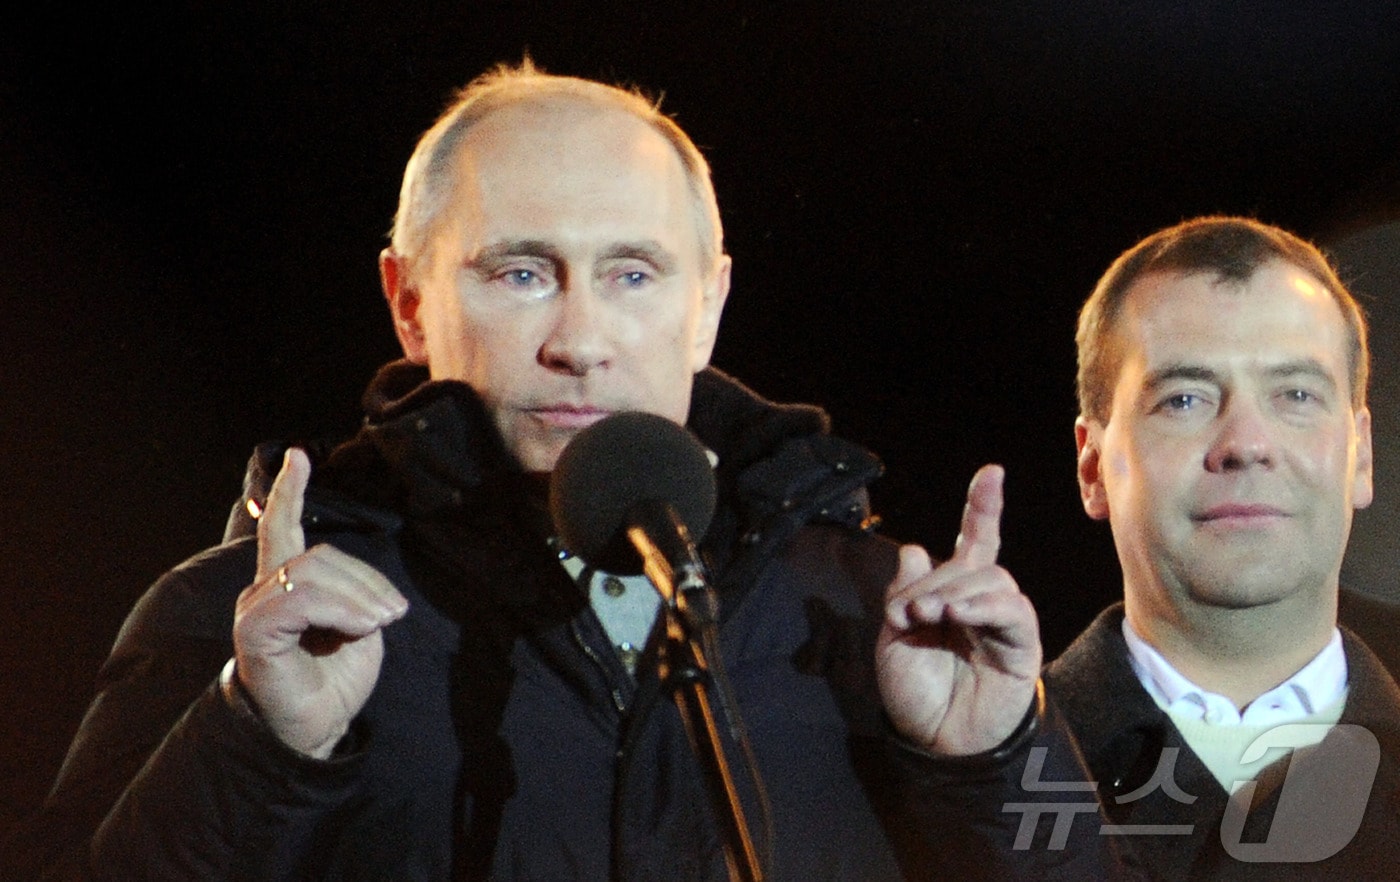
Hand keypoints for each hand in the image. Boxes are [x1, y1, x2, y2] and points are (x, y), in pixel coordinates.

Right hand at [233, 448, 407, 758]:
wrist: (315, 731)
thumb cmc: (335, 680)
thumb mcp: (358, 627)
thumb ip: (355, 594)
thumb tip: (368, 589)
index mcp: (287, 585)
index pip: (282, 527)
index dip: (290, 491)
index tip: (299, 455)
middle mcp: (264, 592)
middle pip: (318, 554)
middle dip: (366, 580)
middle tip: (393, 614)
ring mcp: (256, 611)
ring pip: (312, 572)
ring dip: (358, 596)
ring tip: (378, 624)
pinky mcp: (255, 633)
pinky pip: (298, 600)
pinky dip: (339, 610)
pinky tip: (358, 630)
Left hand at [876, 464, 1040, 755]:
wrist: (934, 739)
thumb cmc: (914, 691)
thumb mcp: (894, 636)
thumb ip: (905, 593)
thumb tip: (916, 549)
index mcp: (951, 594)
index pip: (974, 541)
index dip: (983, 508)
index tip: (992, 473)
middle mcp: (981, 602)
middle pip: (974, 562)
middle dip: (940, 581)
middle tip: (913, 613)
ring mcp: (1003, 622)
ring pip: (993, 579)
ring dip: (957, 591)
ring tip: (933, 618)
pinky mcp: (1021, 645)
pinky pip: (1011, 609)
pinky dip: (983, 606)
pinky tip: (958, 616)